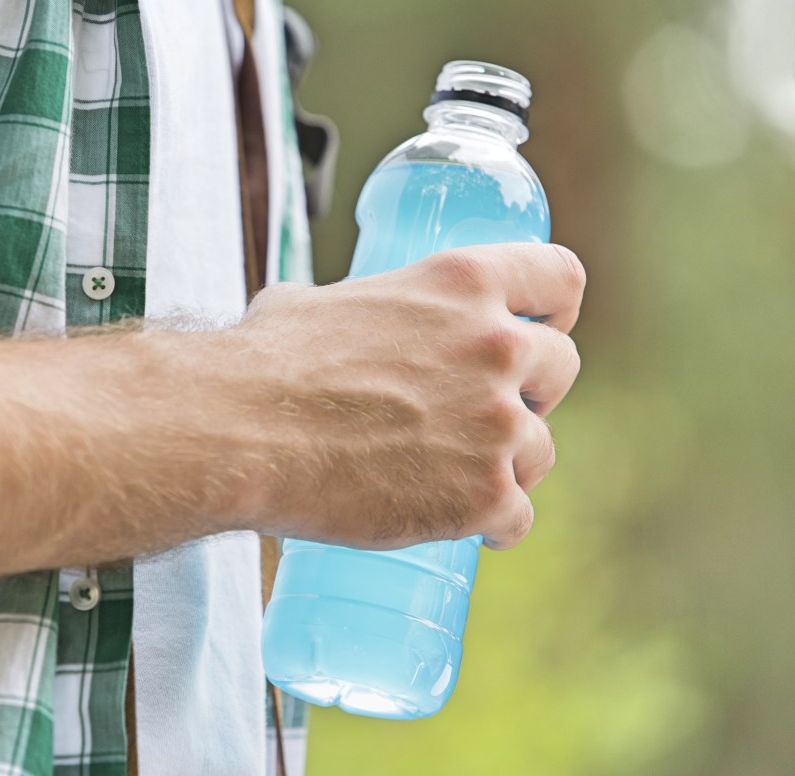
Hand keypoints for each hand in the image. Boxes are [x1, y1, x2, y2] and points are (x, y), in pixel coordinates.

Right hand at [230, 242, 584, 550]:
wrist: (244, 431)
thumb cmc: (265, 363)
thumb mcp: (314, 303)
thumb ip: (350, 308)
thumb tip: (320, 318)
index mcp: (462, 284)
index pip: (559, 278)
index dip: (553, 310)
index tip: (540, 332)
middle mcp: (496, 347)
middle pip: (561, 369)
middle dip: (529, 394)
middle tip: (484, 415)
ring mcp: (496, 424)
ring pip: (540, 450)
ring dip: (508, 464)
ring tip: (458, 477)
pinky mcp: (483, 495)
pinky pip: (517, 516)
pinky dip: (494, 524)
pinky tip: (471, 526)